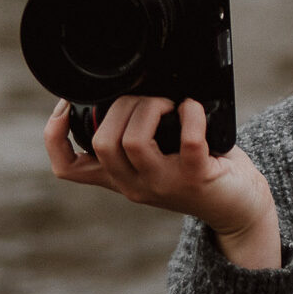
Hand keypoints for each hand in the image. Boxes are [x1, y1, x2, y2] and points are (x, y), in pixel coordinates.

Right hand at [44, 97, 281, 268]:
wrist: (238, 208)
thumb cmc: (200, 170)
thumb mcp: (157, 157)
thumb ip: (139, 135)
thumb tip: (132, 85)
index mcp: (120, 177)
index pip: (67, 167)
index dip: (54, 135)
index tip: (66, 104)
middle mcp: (134, 185)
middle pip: (101, 143)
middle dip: (120, 106)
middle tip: (148, 99)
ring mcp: (163, 183)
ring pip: (133, 142)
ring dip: (150, 108)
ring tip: (170, 103)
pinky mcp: (196, 178)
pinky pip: (188, 141)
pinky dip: (191, 113)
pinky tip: (195, 107)